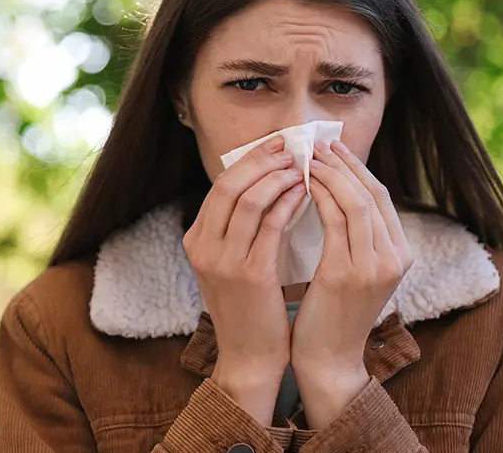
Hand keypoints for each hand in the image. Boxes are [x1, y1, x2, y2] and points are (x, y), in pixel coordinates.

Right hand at [182, 135, 306, 425]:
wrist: (250, 357)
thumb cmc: (251, 307)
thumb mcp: (231, 262)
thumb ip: (239, 227)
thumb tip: (266, 180)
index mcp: (196, 240)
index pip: (220, 186)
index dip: (250, 160)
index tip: (276, 145)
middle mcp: (202, 247)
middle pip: (229, 185)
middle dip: (263, 160)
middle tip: (291, 147)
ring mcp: (222, 261)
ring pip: (249, 200)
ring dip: (279, 177)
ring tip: (303, 166)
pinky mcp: (249, 275)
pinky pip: (270, 226)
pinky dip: (288, 203)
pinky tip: (306, 193)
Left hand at [290, 139, 413, 428]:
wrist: (327, 361)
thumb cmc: (332, 314)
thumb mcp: (354, 269)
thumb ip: (353, 235)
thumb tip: (334, 189)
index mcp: (400, 254)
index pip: (380, 196)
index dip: (356, 168)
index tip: (331, 148)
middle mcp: (395, 257)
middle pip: (371, 193)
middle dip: (342, 164)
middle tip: (316, 144)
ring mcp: (374, 266)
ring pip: (354, 201)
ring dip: (328, 174)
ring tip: (305, 158)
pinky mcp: (347, 274)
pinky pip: (334, 221)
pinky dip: (318, 197)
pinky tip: (301, 185)